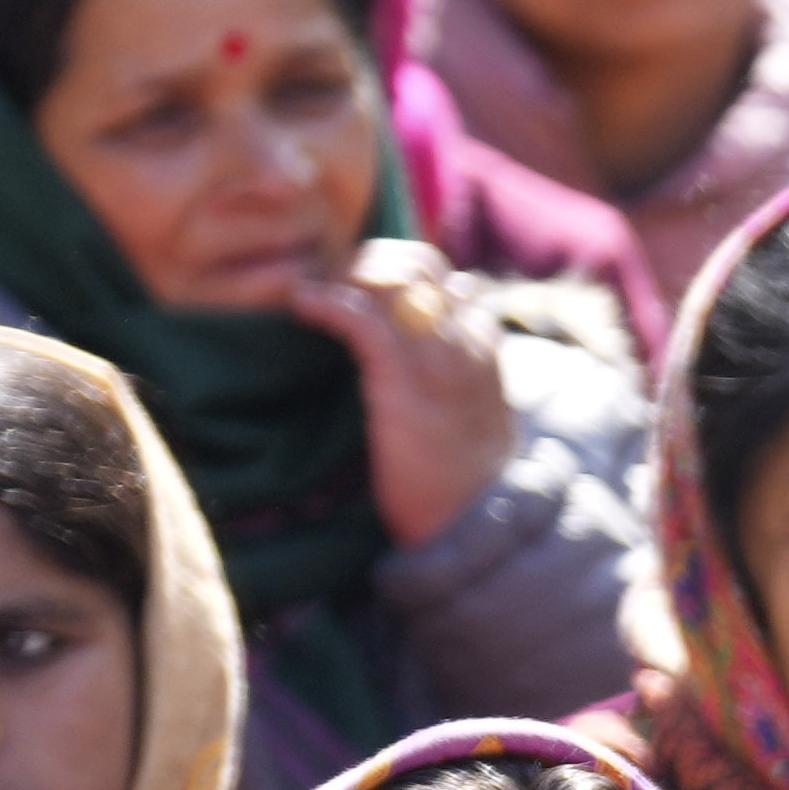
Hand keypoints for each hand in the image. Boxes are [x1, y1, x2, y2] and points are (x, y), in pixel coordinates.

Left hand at [308, 238, 513, 551]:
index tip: (363, 286)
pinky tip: (301, 304)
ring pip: (392, 281)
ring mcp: (439, 360)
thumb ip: (456, 379)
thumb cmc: (462, 481)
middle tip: (332, 285)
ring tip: (313, 294)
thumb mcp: (471, 418)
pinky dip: (326, 301)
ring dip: (345, 276)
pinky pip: (361, 318)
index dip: (404, 272)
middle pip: (422, 267)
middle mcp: (469, 344)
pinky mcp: (404, 382)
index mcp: (486, 352)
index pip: (450, 282)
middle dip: (372, 262)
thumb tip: (417, 356)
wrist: (475, 527)